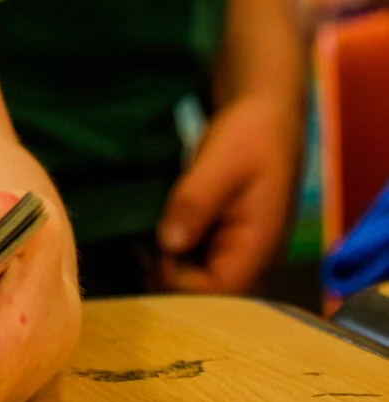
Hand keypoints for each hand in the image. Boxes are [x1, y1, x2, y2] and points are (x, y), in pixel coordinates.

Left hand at [156, 91, 303, 292]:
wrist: (266, 109)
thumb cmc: (250, 135)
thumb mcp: (220, 163)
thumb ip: (195, 204)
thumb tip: (168, 244)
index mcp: (258, 248)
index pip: (217, 293)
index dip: (178, 283)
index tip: (148, 255)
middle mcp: (251, 257)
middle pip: (208, 290)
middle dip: (170, 276)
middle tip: (135, 249)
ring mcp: (239, 246)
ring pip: (200, 273)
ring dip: (169, 261)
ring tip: (136, 240)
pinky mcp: (226, 232)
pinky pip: (199, 253)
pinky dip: (175, 246)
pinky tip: (150, 230)